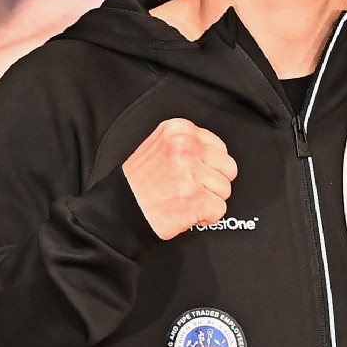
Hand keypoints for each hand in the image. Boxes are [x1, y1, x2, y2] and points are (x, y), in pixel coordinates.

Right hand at [123, 118, 237, 239]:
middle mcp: (186, 148)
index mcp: (180, 130)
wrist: (119, 208)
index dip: (209, 166)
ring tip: (185, 199)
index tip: (194, 173)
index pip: (219, 147)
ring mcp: (191, 174)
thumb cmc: (138, 182)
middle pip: (228, 168)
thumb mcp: (159, 145)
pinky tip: (187, 212)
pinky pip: (219, 209)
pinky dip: (206, 216)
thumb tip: (215, 154)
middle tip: (192, 188)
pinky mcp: (194, 199)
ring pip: (225, 189)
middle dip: (214, 182)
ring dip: (209, 200)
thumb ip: (188, 143)